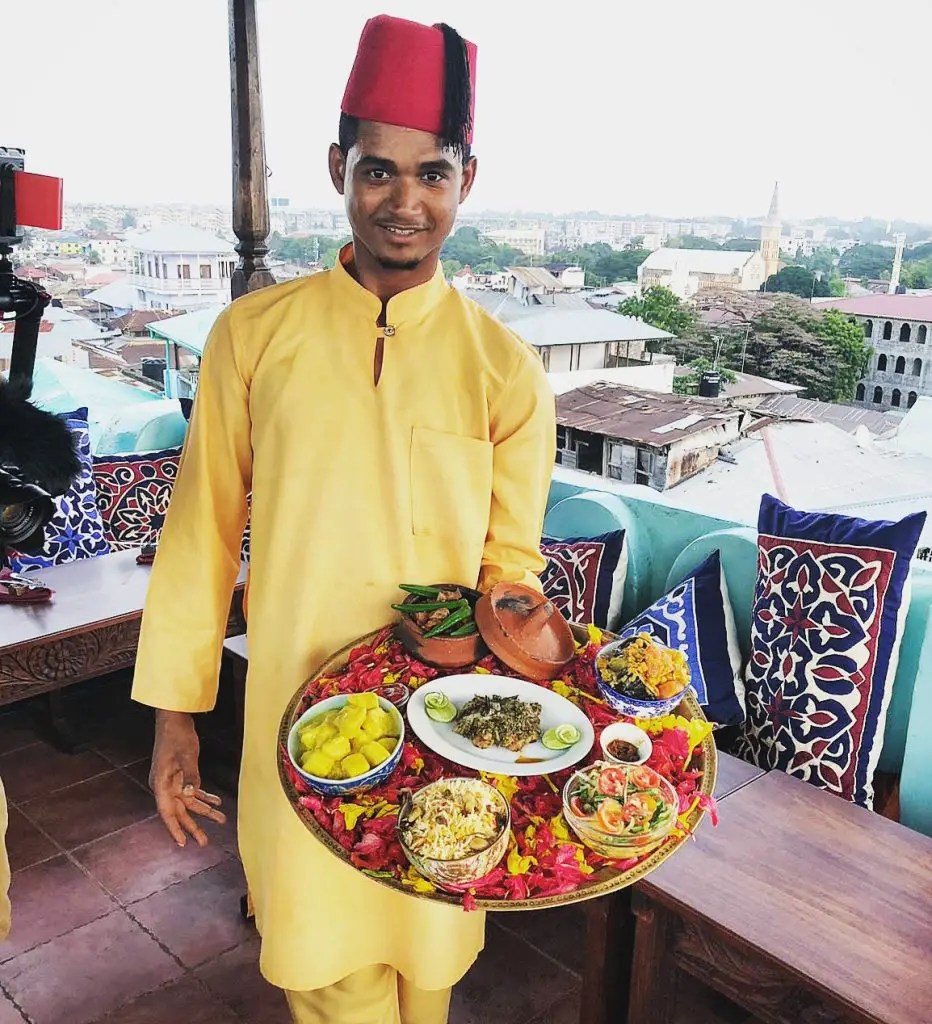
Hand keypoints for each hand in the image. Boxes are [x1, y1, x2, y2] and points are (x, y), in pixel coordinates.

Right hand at [149, 710, 225, 847]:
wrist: (174, 719)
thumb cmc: (177, 736)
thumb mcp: (186, 755)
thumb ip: (190, 775)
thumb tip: (191, 795)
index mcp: (160, 783)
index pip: (167, 812)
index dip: (174, 829)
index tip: (183, 843)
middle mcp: (165, 786)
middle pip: (179, 811)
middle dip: (193, 826)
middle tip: (205, 842)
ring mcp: (172, 781)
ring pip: (188, 802)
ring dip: (204, 811)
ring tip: (220, 820)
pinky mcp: (181, 774)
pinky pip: (193, 790)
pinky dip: (204, 796)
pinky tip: (216, 801)